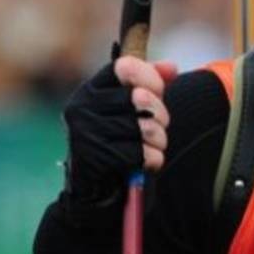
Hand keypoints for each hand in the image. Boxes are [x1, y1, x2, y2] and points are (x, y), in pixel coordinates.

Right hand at [63, 58, 177, 200]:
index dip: (150, 77)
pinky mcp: (95, 160)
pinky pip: (140, 154)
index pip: (125, 67)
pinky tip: (146, 161)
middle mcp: (82, 108)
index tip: (158, 89)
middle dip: (160, 113)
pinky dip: (152, 159)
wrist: (98, 187)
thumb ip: (152, 83)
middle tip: (160, 124)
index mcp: (91, 90)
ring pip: (143, 127)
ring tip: (153, 144)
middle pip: (140, 98)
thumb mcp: (135, 107)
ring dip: (158, 139)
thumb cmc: (121, 138)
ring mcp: (85, 134)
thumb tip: (172, 67)